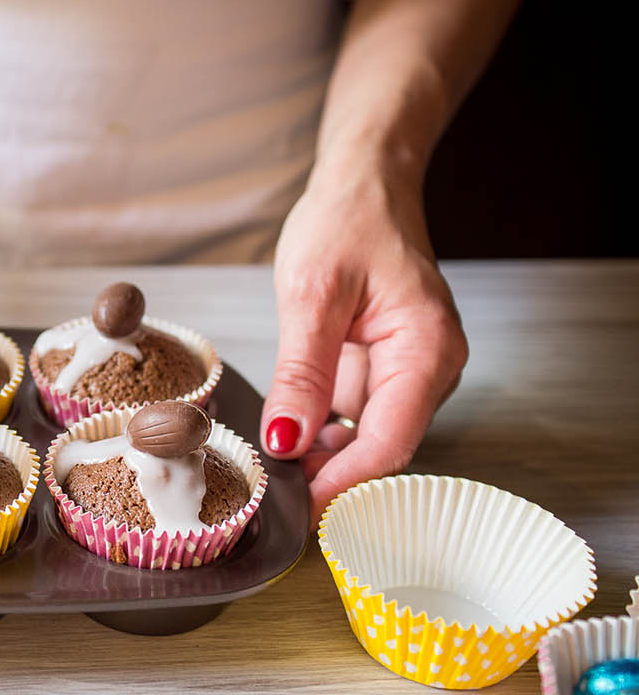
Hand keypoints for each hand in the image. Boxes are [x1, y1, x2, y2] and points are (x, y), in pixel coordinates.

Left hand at [261, 158, 467, 527]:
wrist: (365, 185)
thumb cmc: (348, 221)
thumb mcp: (311, 295)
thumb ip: (302, 374)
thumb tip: (286, 441)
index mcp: (427, 351)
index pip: (389, 444)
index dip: (341, 483)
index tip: (296, 508)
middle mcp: (429, 369)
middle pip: (381, 448)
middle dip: (327, 474)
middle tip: (268, 491)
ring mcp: (409, 371)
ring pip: (365, 436)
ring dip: (319, 454)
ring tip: (265, 462)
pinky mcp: (386, 369)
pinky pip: (355, 414)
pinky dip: (320, 427)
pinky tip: (284, 428)